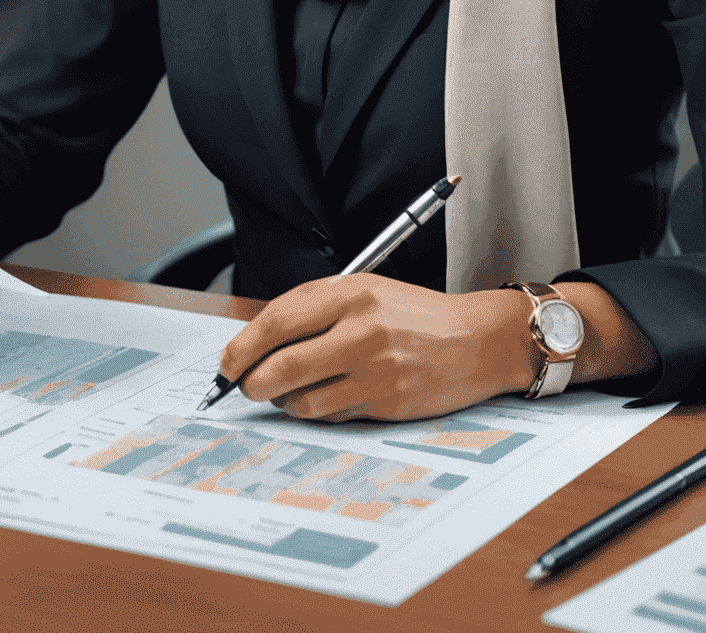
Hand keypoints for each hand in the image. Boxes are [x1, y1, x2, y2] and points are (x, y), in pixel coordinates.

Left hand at [218, 276, 657, 423]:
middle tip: (244, 386)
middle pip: (281, 365)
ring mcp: (375, 368)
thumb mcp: (366, 291)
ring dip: (283, 401)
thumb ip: (316, 309)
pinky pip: (330, 415)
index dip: (242, 346)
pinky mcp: (387, 402)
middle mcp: (361, 328)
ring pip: (300, 398)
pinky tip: (323, 399)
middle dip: (251, 382)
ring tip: (288, 391)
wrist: (477, 339)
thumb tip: (258, 340)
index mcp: (351, 292)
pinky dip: (315, 412)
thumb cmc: (415, 315)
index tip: (228, 363)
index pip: (277, 320)